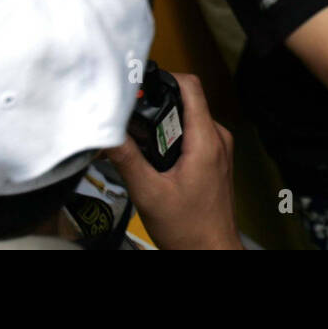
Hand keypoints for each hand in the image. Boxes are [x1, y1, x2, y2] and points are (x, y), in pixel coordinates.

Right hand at [105, 73, 243, 249]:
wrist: (211, 251)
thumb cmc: (189, 228)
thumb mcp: (149, 193)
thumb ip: (128, 160)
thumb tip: (108, 134)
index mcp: (206, 139)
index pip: (191, 86)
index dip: (165, 78)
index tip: (141, 85)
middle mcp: (218, 137)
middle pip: (187, 101)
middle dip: (158, 105)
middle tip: (132, 121)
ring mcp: (219, 148)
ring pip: (189, 119)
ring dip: (165, 124)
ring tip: (141, 142)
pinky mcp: (215, 159)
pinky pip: (194, 135)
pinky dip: (174, 138)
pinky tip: (156, 159)